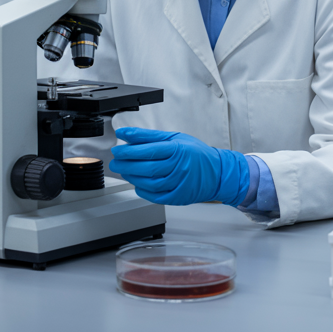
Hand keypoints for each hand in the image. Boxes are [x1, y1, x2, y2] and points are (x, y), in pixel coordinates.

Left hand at [109, 126, 249, 205]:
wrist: (217, 173)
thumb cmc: (195, 153)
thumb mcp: (175, 138)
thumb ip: (149, 136)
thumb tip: (126, 134)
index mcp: (178, 150)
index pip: (149, 150)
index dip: (129, 150)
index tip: (118, 149)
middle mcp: (179, 167)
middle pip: (147, 168)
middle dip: (126, 165)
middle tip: (116, 162)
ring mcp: (179, 184)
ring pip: (149, 183)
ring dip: (132, 178)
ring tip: (125, 172)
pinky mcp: (177, 197)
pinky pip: (155, 196)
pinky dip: (143, 191)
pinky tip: (137, 184)